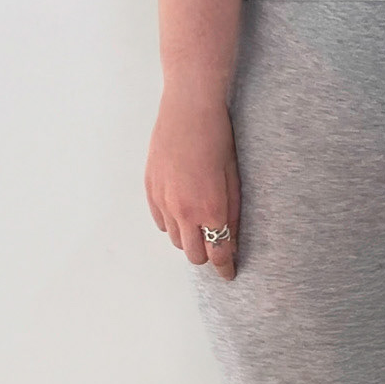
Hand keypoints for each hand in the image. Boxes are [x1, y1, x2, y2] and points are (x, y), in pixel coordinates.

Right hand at [145, 90, 240, 279]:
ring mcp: (163, 201)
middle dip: (207, 254)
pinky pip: (159, 221)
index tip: (229, 274)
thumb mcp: (234, 178)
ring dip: (188, 238)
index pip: (217, 253)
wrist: (189, 109)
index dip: (225, 269)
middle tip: (217, 245)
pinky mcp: (150, 189)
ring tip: (200, 223)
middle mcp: (183, 211)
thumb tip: (231, 242)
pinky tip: (182, 211)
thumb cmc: (219, 139)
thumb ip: (231, 214)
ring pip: (174, 239)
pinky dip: (171, 223)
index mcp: (210, 209)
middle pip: (193, 254)